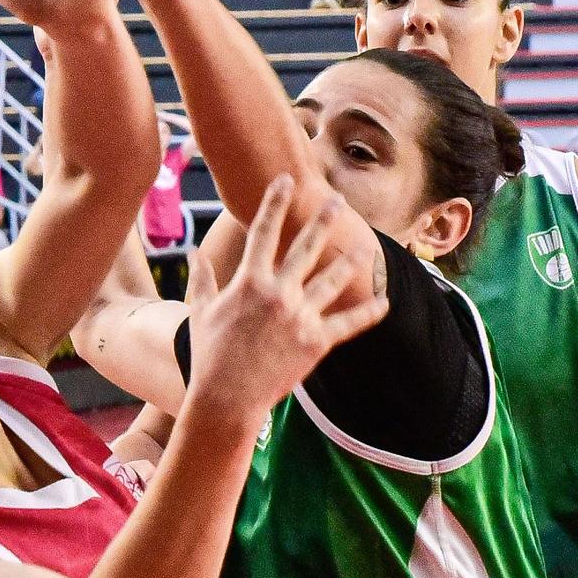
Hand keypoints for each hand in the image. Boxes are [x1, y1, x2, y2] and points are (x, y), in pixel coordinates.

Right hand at [184, 176, 386, 421]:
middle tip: (339, 202)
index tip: (286, 179)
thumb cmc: (210, 355)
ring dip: (352, 261)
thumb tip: (193, 254)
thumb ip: (201, 279)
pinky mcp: (317, 342)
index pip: (263, 231)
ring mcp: (300, 316)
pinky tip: (385, 302)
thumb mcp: (200, 312)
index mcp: (250, 281)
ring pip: (334, 280)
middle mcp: (279, 292)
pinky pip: (349, 323)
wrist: (227, 398)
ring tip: (366, 247)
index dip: (275, 202)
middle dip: (324, 221)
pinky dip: (368, 313)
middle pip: (307, 247)